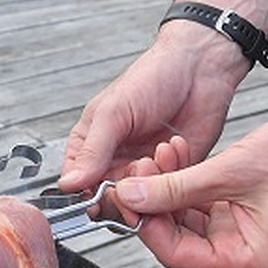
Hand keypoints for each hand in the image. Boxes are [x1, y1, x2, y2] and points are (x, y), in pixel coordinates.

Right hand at [59, 27, 245, 192]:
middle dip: (125, 191)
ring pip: (141, 199)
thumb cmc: (151, 78)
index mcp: (91, 144)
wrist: (200, 67)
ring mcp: (145, 167)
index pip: (80, 184)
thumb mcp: (113, 114)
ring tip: (159, 151)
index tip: (103, 194)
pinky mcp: (175, 171)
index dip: (89, 194)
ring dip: (151, 180)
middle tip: (138, 171)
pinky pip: (170, 192)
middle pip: (110, 198)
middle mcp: (116, 159)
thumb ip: (92, 152)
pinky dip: (173, 174)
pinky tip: (175, 146)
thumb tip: (68, 183)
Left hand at [113, 103, 267, 267]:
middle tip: (140, 168)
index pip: (178, 255)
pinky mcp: (245, 216)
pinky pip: (203, 206)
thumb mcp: (231, 171)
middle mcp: (250, 255)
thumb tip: (132, 196)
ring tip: (161, 154)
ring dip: (169, 186)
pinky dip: (187, 182)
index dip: (148, 225)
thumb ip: (176, 187)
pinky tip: (177, 156)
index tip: (129, 196)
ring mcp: (247, 236)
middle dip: (156, 200)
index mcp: (253, 260)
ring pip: (188, 219)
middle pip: (180, 238)